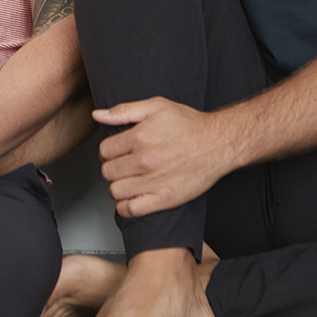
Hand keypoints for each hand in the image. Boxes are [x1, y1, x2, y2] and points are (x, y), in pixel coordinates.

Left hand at [94, 97, 233, 217]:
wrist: (217, 143)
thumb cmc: (189, 125)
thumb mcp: (156, 107)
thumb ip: (124, 110)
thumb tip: (98, 115)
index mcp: (139, 137)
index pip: (104, 151)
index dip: (109, 150)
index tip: (117, 151)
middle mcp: (144, 161)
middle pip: (107, 171)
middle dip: (113, 167)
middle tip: (124, 165)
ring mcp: (153, 181)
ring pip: (115, 191)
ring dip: (118, 186)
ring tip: (128, 180)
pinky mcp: (164, 199)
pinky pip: (131, 209)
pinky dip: (125, 206)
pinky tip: (132, 197)